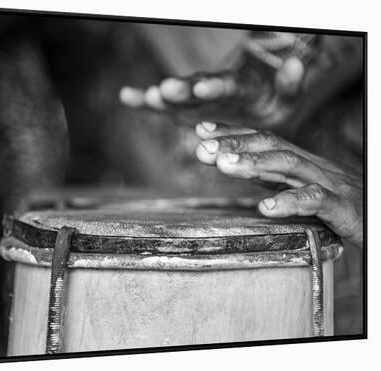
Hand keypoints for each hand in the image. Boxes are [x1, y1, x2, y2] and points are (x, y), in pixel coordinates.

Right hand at [119, 56, 304, 127]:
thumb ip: (290, 85)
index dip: (214, 86)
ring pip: (177, 96)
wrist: (257, 116)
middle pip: (195, 87)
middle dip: (181, 89)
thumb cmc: (273, 108)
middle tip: (166, 89)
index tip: (202, 88)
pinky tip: (126, 96)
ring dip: (163, 95)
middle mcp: (213, 89)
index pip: (226, 84)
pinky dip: (144, 102)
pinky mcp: (183, 111)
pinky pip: (161, 107)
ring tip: (149, 95)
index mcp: (239, 87)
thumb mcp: (288, 100)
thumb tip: (297, 63)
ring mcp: (196, 100)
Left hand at [194, 121, 362, 245]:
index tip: (200, 130)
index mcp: (298, 160)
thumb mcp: (298, 184)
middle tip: (201, 148)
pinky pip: (315, 200)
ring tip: (224, 165)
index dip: (232, 133)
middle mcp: (310, 165)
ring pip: (289, 165)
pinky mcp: (341, 206)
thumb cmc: (337, 201)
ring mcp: (326, 182)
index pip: (262, 139)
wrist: (379, 214)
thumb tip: (233, 165)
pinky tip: (265, 207)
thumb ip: (269, 176)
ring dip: (254, 164)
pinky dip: (289, 202)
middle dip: (234, 143)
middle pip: (270, 145)